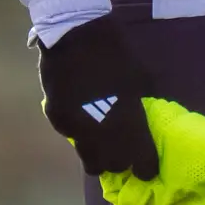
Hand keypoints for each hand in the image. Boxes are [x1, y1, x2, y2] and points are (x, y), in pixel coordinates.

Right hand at [37, 17, 158, 181]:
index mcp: (129, 126)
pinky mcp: (57, 119)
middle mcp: (102, 135)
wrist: (77, 37)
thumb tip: (147, 119)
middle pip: (112, 167)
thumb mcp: (141, 81)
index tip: (146, 167)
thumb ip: (143, 107)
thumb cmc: (116, 56)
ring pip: (88, 158)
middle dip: (119, 163)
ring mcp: (77, 129)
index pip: (141, 164)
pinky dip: (77, 131)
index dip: (144, 167)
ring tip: (101, 137)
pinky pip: (70, 135)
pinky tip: (81, 115)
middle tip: (122, 151)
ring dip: (97, 153)